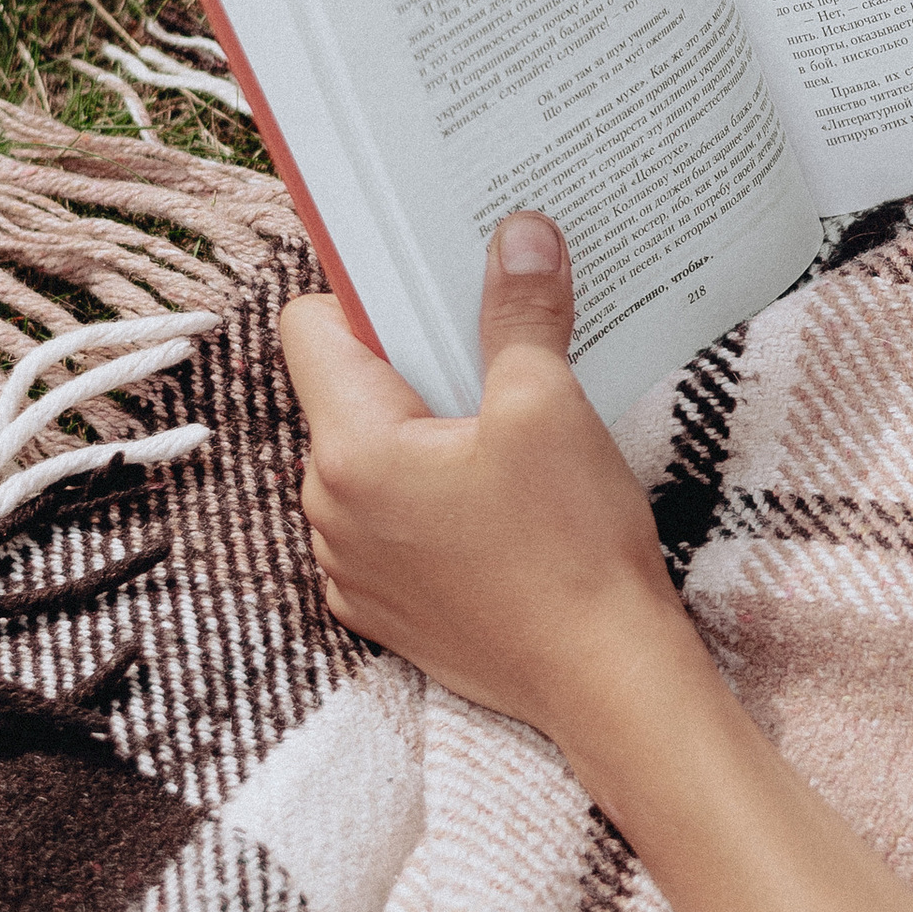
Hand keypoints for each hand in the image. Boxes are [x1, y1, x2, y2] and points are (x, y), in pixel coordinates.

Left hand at [280, 215, 679, 733]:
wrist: (602, 679)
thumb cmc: (572, 548)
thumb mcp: (550, 407)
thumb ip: (520, 312)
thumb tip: (516, 233)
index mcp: (352, 448)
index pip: (310, 327)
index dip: (367, 297)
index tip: (434, 298)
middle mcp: (327, 509)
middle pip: (345, 395)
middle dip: (413, 370)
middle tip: (494, 367)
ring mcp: (349, 567)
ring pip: (367, 463)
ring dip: (421, 442)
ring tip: (505, 447)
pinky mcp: (380, 609)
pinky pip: (384, 527)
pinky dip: (427, 506)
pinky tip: (497, 512)